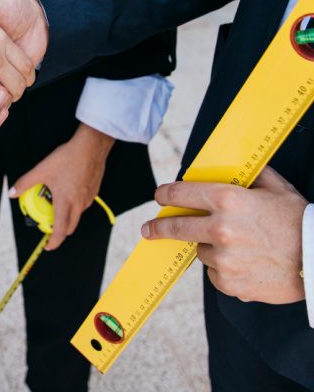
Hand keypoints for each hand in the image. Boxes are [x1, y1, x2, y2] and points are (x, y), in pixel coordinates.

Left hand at [9, 124, 114, 250]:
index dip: (54, 242)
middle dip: (60, 231)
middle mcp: (78, 204)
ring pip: (78, 215)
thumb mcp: (42, 170)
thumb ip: (26, 183)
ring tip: (57, 205)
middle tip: (50, 226)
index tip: (48, 246)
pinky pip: (84, 204)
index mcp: (65, 202)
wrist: (90, 147)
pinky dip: (75, 205)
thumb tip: (12, 192)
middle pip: (70, 227)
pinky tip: (69, 191)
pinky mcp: (94, 190)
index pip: (60, 230)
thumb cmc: (67, 158)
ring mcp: (88, 198)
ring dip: (68, 217)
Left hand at [141, 167, 307, 303]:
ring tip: (237, 246)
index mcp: (227, 199)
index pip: (181, 193)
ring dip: (210, 248)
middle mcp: (220, 229)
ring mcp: (223, 258)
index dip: (166, 194)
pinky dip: (224, 269)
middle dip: (157, 228)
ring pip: (201, 251)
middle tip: (148, 230)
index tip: (159, 197)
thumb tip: (228, 163)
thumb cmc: (299, 221)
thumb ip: (246, 174)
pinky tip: (245, 263)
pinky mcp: (229, 283)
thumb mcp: (274, 187)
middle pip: (176, 227)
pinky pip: (215, 274)